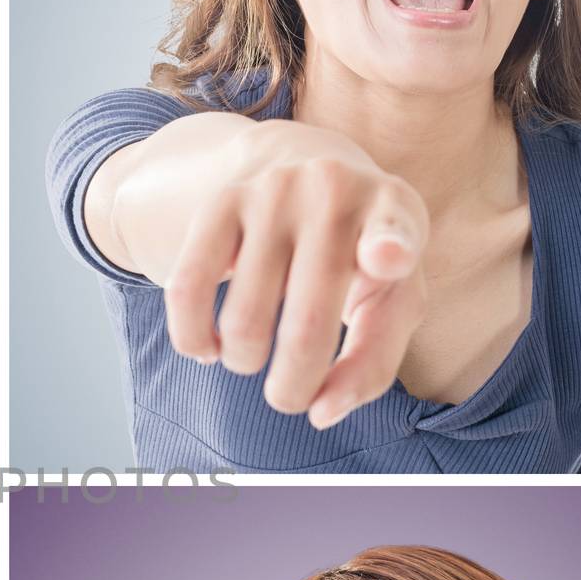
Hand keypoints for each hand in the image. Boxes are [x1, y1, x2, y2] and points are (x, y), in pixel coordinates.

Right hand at [139, 116, 429, 425]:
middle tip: (289, 397)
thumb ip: (372, 362)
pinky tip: (207, 348)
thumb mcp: (389, 298)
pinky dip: (192, 339)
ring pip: (241, 323)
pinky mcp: (219, 202)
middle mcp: (333, 192)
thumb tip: (321, 413)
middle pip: (306, 328)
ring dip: (243, 363)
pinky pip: (187, 291)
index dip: (389, 249)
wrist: (303, 166)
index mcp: (393, 211)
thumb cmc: (358, 256)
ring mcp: (271, 192)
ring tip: (253, 356)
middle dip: (291, 389)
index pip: (394, 231)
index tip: (387, 260)